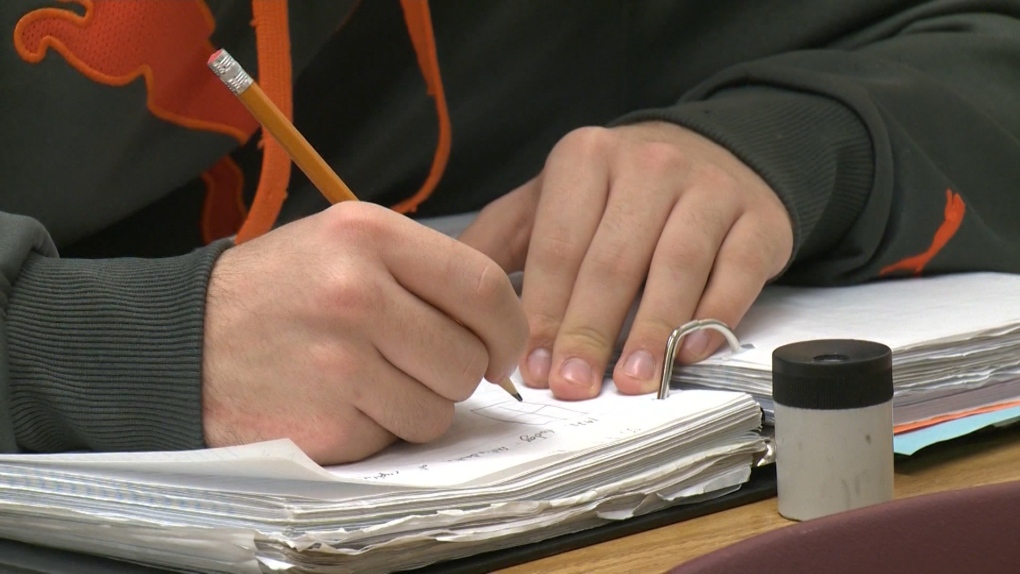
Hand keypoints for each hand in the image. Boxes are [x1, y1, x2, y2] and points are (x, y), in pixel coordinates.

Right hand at [201, 202, 527, 464]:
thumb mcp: (342, 245)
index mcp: (368, 235)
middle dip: (459, 373)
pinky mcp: (325, 422)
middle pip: (467, 359)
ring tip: (370, 379)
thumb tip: (501, 328)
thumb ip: (422, 273)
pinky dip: (379, 429)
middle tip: (421, 365)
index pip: (483, 286)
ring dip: (418, 404)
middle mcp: (355, 294)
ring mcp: (339, 363)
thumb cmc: (277, 292)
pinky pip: (395, 438)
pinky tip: (340, 403)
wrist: (179, 342)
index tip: (502, 348)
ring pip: (438, 409)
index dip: (508, 328)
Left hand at [459, 121, 792, 399]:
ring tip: (632, 383)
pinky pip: (735, 272)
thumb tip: (448, 300)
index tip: (531, 368)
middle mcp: (649, 164)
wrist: (715, 153)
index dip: (545, 312)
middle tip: (574, 387)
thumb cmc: (621, 192)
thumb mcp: (552, 198)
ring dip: (650, 333)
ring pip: (675, 267)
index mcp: (586, 159)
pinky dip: (712, 317)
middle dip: (589, 332)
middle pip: (612, 261)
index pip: (559, 246)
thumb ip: (500, 242)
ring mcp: (709, 188)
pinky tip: (687, 353)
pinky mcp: (758, 218)